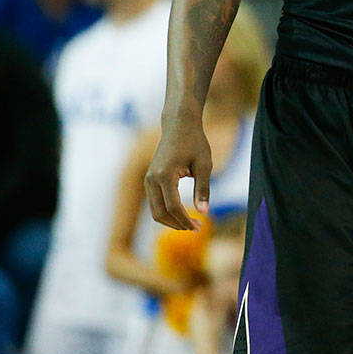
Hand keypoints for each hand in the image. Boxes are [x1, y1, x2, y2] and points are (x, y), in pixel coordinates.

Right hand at [145, 113, 212, 230]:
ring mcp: (148, 180)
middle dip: (177, 224)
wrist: (179, 124)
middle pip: (160, 213)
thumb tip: (204, 212)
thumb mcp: (204, 163)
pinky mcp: (149, 180)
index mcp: (165, 175)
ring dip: (171, 221)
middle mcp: (151, 179)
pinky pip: (155, 203)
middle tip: (197, 228)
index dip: (185, 220)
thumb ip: (203, 188)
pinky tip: (182, 214)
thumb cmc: (195, 142)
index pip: (173, 206)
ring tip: (191, 224)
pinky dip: (167, 212)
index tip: (200, 226)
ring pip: (155, 211)